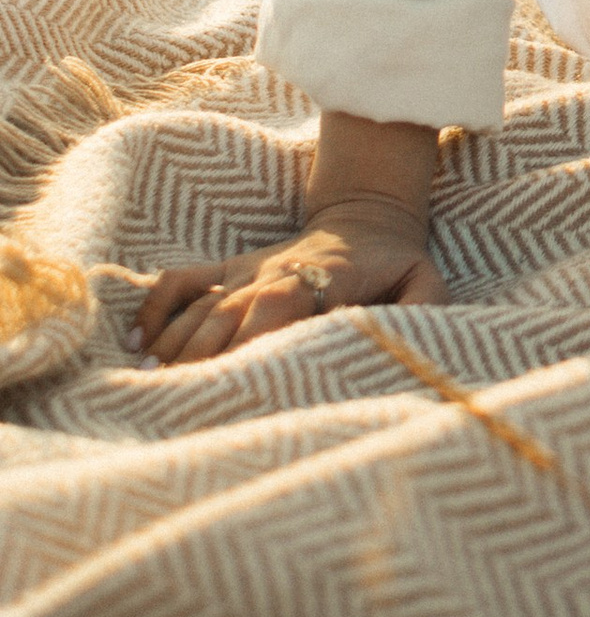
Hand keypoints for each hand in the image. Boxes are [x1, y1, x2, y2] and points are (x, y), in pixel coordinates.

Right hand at [136, 195, 444, 364]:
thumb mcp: (425, 282)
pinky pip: (184, 280)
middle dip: (198, 361)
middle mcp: (270, 277)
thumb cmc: (396, 262)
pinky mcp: (231, 268)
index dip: (246, 350)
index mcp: (313, 283)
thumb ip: (424, 310)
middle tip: (169, 403)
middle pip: (223, 321)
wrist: (370, 213)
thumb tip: (409, 341)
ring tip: (147, 382)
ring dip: (173, 344)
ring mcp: (245, 272)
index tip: (223, 390)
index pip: (270, 317)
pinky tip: (138, 340)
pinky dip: (158, 304)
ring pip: (199, 308)